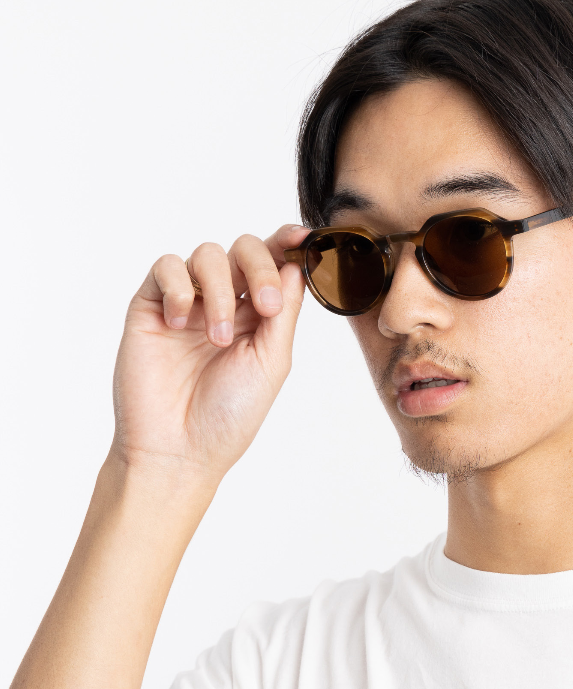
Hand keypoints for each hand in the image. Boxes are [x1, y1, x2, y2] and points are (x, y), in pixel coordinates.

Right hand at [110, 224, 309, 486]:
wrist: (178, 450)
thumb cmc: (229, 414)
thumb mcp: (272, 361)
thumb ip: (286, 311)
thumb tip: (297, 264)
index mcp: (257, 313)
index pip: (274, 263)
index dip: (289, 243)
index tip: (306, 238)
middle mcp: (224, 301)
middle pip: (245, 248)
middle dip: (260, 268)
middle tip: (265, 307)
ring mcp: (187, 302)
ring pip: (208, 254)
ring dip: (220, 291)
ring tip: (218, 338)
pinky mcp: (150, 306)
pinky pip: (166, 267)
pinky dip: (180, 287)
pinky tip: (181, 322)